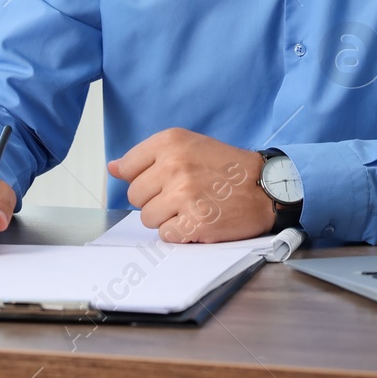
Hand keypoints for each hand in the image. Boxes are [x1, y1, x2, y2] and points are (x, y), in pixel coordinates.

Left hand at [107, 128, 273, 242]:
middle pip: (135, 196)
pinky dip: (180, 233)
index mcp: (170, 142)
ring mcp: (183, 195)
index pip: (128, 167)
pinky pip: (166, 235)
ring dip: (167, 218)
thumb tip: (112, 168)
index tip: (160, 180)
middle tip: (182, 194)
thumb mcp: (188, 145)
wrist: (264, 187)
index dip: (142, 178)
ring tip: (191, 207)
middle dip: (155, 199)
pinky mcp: (194, 222)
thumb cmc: (225, 167)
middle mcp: (174, 165)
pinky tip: (198, 220)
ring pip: (148, 218)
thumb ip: (148, 156)